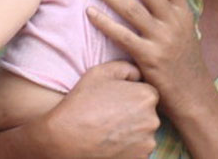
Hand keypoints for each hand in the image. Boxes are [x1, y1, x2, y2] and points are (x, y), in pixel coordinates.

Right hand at [14, 60, 158, 158]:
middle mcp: (153, 121)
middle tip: (111, 113)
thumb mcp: (101, 71)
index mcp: (146, 96)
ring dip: (132, 130)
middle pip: (148, 113)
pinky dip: (128, 147)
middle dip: (134, 112)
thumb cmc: (82, 102)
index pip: (149, 92)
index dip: (132, 94)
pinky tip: (110, 142)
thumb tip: (138, 74)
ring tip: (109, 128)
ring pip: (144, 133)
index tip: (117, 99)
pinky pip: (138, 150)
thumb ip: (126, 67)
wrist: (65, 138)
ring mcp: (147, 144)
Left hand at [85, 0, 207, 117]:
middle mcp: (174, 20)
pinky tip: (90, 12)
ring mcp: (162, 39)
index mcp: (182, 10)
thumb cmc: (185, 59)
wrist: (195, 96)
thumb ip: (172, 6)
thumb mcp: (185, 28)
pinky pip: (123, 36)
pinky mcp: (149, 58)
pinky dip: (105, 22)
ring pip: (132, 7)